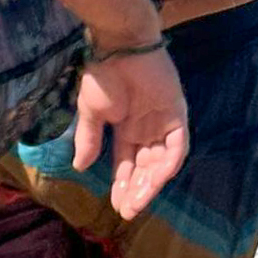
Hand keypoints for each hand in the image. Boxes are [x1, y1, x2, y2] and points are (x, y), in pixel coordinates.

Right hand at [71, 47, 188, 220]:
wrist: (119, 46)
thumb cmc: (103, 74)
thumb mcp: (91, 111)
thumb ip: (89, 139)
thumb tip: (79, 167)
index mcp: (127, 127)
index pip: (127, 162)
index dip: (122, 183)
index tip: (115, 206)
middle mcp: (147, 129)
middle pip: (145, 167)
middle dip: (136, 189)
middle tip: (127, 211)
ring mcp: (164, 123)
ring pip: (160, 162)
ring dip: (149, 183)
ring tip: (136, 201)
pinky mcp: (177, 115)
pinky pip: (176, 147)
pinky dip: (166, 166)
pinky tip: (152, 181)